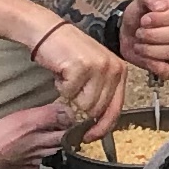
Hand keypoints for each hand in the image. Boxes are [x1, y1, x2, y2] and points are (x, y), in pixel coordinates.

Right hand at [32, 18, 135, 142]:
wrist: (49, 32)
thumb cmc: (69, 53)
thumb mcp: (94, 71)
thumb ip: (101, 93)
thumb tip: (98, 123)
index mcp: (119, 70)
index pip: (116, 108)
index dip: (103, 127)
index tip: (90, 136)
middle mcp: (112, 68)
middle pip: (97, 109)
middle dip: (80, 106)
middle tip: (71, 89)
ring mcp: (98, 67)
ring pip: (83, 104)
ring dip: (70, 95)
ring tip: (68, 77)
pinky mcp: (81, 67)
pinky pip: (69, 94)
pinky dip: (61, 87)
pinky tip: (62, 72)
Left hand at [116, 0, 168, 79]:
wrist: (126, 31)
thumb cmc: (140, 13)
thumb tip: (160, 6)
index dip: (164, 18)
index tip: (145, 19)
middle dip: (155, 35)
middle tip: (139, 32)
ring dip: (151, 49)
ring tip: (138, 43)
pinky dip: (158, 67)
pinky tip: (145, 59)